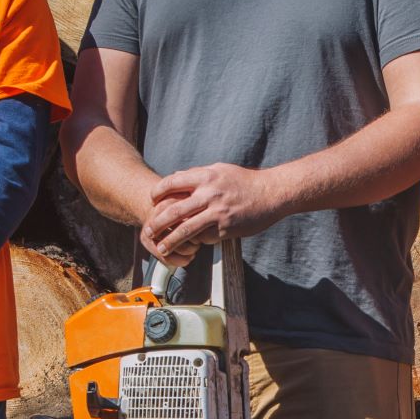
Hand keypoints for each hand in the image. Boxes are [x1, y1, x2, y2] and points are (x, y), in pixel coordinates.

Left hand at [145, 163, 284, 262]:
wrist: (272, 193)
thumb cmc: (245, 181)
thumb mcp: (220, 170)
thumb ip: (198, 174)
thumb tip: (176, 176)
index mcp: (206, 176)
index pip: (173, 183)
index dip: (158, 192)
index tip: (152, 200)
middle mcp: (210, 194)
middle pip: (175, 210)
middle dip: (158, 223)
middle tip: (148, 231)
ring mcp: (218, 212)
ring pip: (187, 229)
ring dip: (171, 241)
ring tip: (161, 248)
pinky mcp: (227, 228)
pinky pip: (206, 238)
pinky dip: (197, 242)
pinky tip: (192, 245)